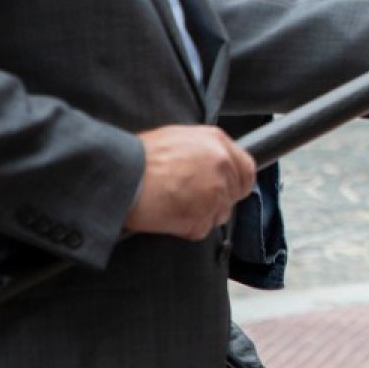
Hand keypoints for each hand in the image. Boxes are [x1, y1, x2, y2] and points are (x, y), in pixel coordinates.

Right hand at [124, 125, 256, 240]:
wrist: (121, 176)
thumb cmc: (141, 157)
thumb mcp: (178, 137)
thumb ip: (204, 150)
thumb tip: (215, 164)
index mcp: (217, 142)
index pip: (247, 169)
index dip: (237, 183)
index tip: (227, 190)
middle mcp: (222, 165)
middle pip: (234, 195)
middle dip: (217, 201)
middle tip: (192, 200)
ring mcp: (214, 192)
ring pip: (220, 214)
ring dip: (201, 215)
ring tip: (175, 205)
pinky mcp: (202, 215)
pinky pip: (201, 229)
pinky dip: (186, 228)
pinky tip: (168, 215)